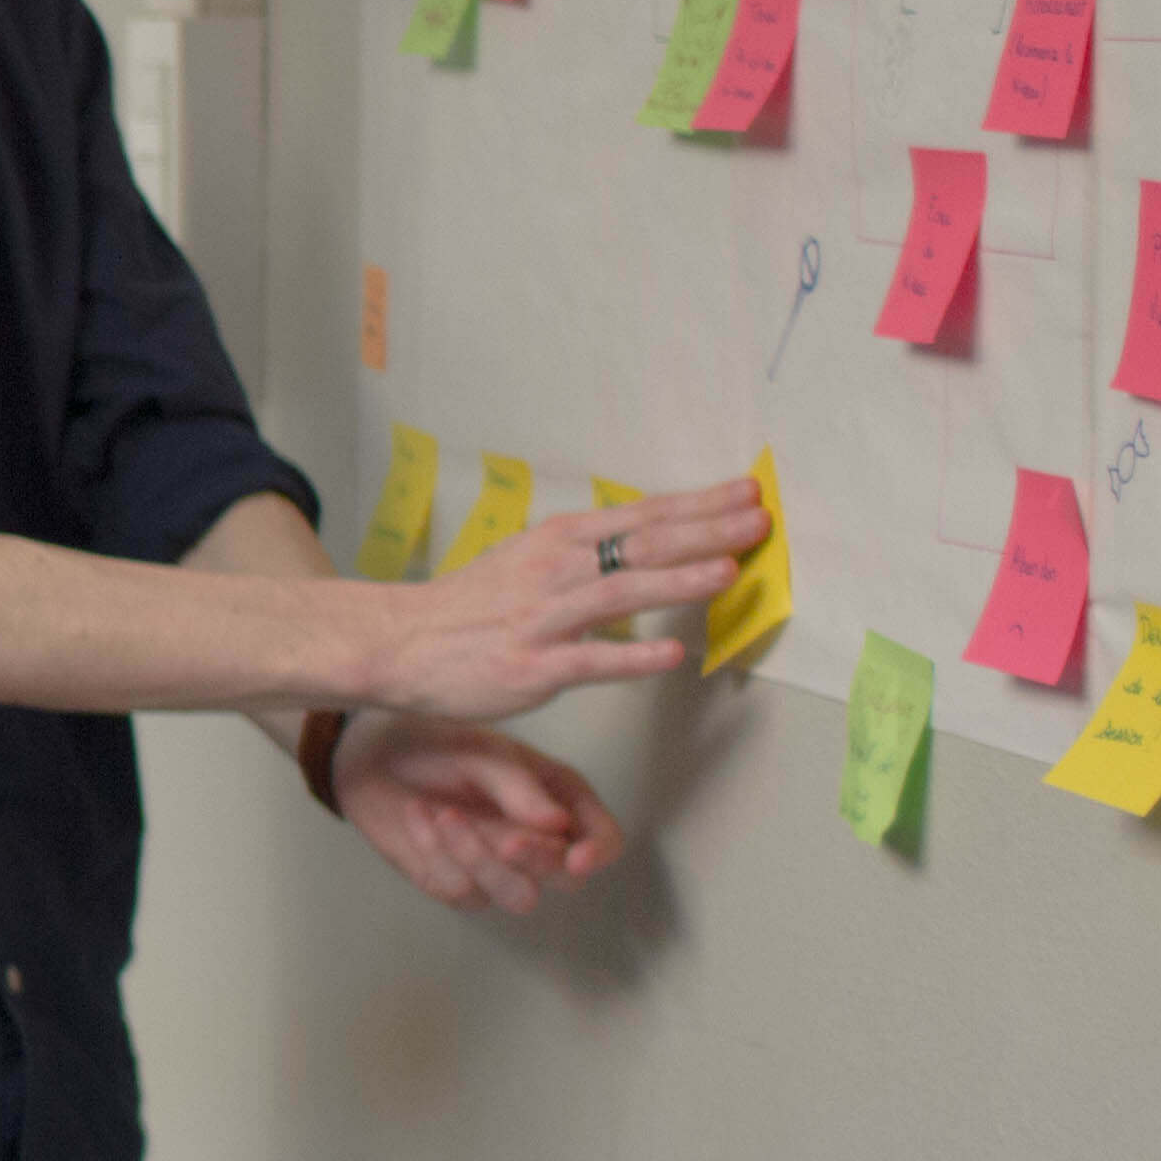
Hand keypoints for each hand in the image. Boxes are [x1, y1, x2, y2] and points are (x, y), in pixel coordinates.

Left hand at [329, 713, 625, 915]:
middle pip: (566, 878)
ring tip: (444, 814)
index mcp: (558, 798)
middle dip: (539, 863)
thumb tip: (557, 823)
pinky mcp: (458, 883)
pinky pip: (462, 891)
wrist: (369, 757)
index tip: (576, 858)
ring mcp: (498, 866)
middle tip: (506, 839)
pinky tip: (418, 816)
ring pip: (518, 897)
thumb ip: (518, 787)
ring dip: (482, 861)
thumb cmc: (435, 743)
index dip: (598, 853)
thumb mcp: (479, 752)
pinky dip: (438, 855)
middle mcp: (537, 838)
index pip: (602, 838)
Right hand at [367, 476, 761, 722]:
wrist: (401, 642)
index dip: (698, 504)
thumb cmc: (469, 606)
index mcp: (558, 540)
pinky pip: (591, 661)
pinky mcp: (533, 666)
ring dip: (677, 581)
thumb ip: (588, 555)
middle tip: (758, 520)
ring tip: (728, 572)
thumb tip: (650, 545)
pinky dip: (634, 657)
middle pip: (641, 544)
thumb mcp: (528, 560)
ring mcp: (544, 618)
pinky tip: (674, 656)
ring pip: (619, 593)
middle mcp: (554, 571)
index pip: (642, 515)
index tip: (746, 493)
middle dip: (705, 531)